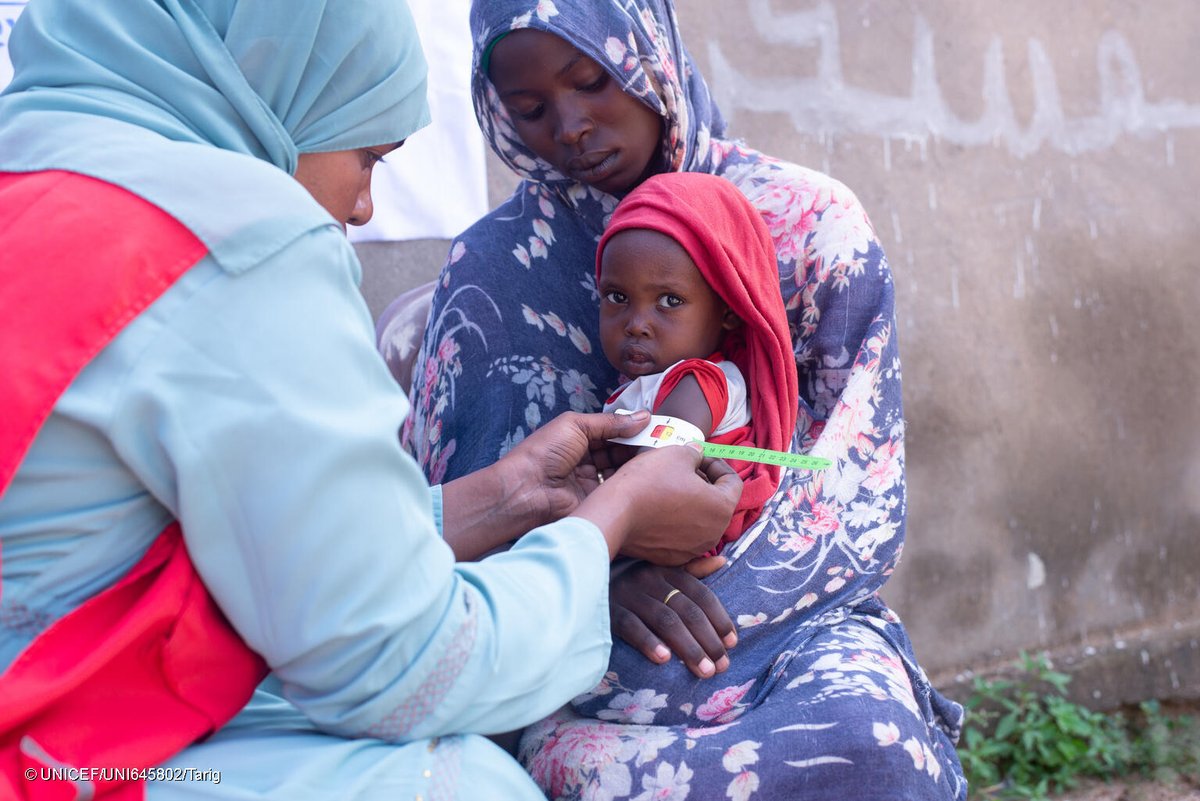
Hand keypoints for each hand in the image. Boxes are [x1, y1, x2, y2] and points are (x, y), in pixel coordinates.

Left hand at [440, 410, 652, 559]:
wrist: (524, 491)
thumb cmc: (544, 452)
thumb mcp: (576, 425)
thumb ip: (611, 422)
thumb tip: (644, 416)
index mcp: (578, 438)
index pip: (612, 432)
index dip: (632, 429)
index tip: (657, 427)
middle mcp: (587, 460)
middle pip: (619, 452)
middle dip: (639, 447)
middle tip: (665, 442)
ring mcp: (592, 483)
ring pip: (622, 472)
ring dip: (639, 464)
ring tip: (662, 456)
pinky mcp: (596, 502)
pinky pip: (619, 491)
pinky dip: (633, 483)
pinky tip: (650, 475)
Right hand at [576, 444, 742, 563]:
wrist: (614, 513)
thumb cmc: (648, 481)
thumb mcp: (677, 453)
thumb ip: (696, 453)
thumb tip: (698, 455)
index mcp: (722, 507)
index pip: (733, 482)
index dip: (717, 464)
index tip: (699, 458)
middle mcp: (714, 534)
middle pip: (718, 503)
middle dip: (706, 484)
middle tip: (686, 471)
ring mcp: (694, 550)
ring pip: (702, 522)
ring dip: (694, 504)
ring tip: (672, 489)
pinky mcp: (673, 559)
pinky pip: (686, 540)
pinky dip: (683, 528)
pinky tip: (670, 518)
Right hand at [610, 557, 736, 677]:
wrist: (579, 579)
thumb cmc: (626, 581)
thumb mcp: (657, 569)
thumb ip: (689, 569)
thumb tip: (721, 562)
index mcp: (664, 570)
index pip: (700, 594)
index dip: (719, 618)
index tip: (733, 642)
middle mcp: (648, 578)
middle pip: (687, 610)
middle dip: (709, 639)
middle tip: (723, 665)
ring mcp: (627, 593)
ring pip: (666, 620)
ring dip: (689, 647)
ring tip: (705, 670)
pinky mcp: (608, 610)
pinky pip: (632, 626)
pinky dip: (649, 642)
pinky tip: (664, 660)